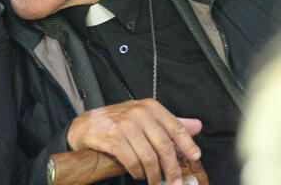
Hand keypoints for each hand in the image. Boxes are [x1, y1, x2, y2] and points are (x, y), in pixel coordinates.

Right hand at [66, 99, 201, 184]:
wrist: (87, 125)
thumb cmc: (117, 121)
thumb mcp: (144, 117)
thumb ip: (169, 123)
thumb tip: (196, 126)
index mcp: (150, 107)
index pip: (176, 127)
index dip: (188, 146)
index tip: (195, 159)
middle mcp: (139, 113)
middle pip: (164, 146)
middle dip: (172, 169)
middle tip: (175, 182)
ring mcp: (126, 125)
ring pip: (149, 158)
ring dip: (154, 175)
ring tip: (154, 181)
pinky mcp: (113, 137)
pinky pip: (133, 162)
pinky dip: (137, 172)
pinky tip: (137, 174)